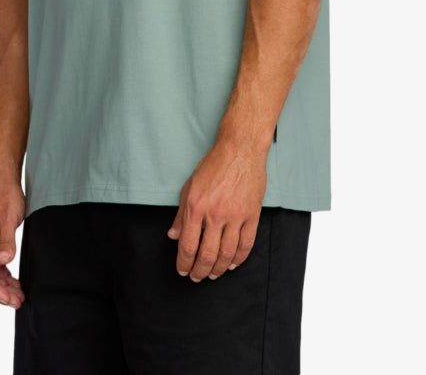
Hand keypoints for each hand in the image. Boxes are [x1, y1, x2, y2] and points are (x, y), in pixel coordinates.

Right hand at [0, 174, 25, 307]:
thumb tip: (3, 262)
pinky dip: (4, 273)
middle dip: (0, 291)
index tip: (8, 298)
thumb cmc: (3, 193)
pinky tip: (14, 280)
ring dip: (3, 284)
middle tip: (18, 301)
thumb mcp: (7, 217)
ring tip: (19, 294)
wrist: (3, 176)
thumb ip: (6, 241)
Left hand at [166, 138, 267, 281]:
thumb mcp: (190, 186)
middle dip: (199, 271)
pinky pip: (246, 245)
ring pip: (227, 254)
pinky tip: (231, 264)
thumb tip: (173, 236)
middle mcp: (215, 214)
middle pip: (207, 255)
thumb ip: (181, 214)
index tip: (183, 270)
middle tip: (196, 277)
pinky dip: (238, 259)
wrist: (240, 149)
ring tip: (213, 274)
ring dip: (218, 269)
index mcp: (196, 207)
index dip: (184, 263)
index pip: (187, 246)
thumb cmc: (214, 164)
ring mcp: (235, 216)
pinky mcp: (252, 215)